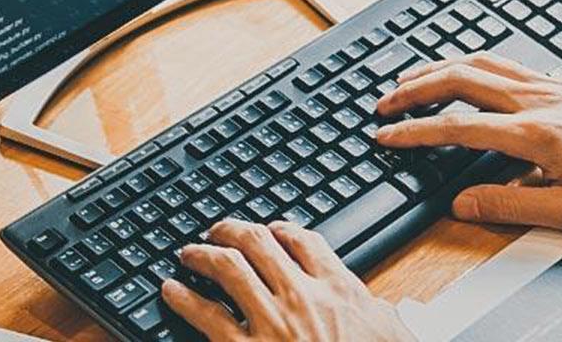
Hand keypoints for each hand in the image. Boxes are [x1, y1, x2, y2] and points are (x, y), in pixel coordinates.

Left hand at [162, 220, 414, 341]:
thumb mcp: (390, 331)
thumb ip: (375, 313)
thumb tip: (375, 309)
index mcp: (338, 290)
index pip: (305, 241)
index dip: (282, 229)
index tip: (271, 229)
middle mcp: (302, 297)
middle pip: (259, 243)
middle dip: (232, 230)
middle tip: (217, 231)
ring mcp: (272, 322)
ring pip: (229, 268)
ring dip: (203, 254)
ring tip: (189, 253)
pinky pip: (207, 316)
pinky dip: (184, 299)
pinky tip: (171, 291)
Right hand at [373, 53, 561, 229]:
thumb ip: (511, 205)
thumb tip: (464, 203)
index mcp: (533, 133)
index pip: (457, 128)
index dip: (415, 133)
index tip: (387, 137)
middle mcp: (536, 100)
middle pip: (458, 79)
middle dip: (413, 88)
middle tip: (384, 104)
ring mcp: (548, 85)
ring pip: (480, 62)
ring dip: (438, 68)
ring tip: (410, 80)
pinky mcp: (560, 83)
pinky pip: (504, 62)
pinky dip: (471, 62)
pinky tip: (465, 71)